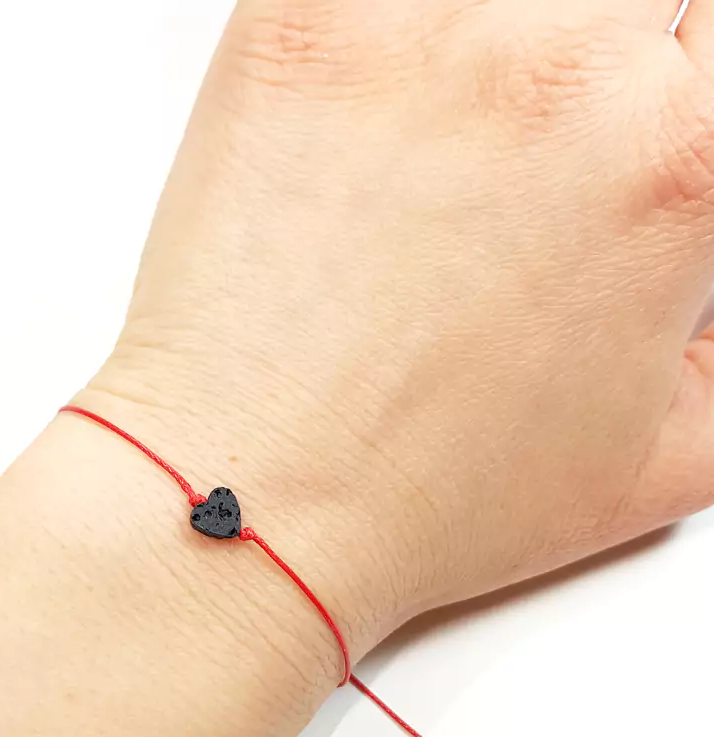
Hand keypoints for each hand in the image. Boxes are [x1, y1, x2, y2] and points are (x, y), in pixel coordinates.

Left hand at [79, 0, 713, 661]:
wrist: (258, 500)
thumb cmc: (427, 498)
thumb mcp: (669, 455)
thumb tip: (710, 286)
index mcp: (679, 164)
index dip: (671, 77)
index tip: (636, 107)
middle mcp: (561, 79)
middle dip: (597, 51)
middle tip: (540, 129)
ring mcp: (419, 34)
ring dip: (493, 38)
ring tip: (454, 124)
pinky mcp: (298, 29)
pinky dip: (384, 24)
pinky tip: (382, 98)